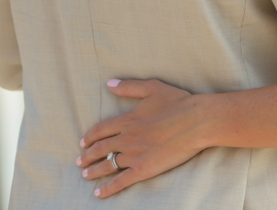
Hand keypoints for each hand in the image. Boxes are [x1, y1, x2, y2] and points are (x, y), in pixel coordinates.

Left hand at [76, 79, 202, 197]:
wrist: (196, 122)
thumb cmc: (178, 102)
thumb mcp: (152, 88)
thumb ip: (129, 87)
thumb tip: (110, 83)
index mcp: (127, 120)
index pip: (101, 130)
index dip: (89, 137)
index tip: (82, 143)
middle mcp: (126, 138)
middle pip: (100, 149)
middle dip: (87, 156)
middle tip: (80, 161)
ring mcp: (134, 155)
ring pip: (107, 165)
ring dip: (94, 171)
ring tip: (85, 175)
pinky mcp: (143, 169)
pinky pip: (121, 181)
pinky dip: (108, 188)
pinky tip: (99, 193)